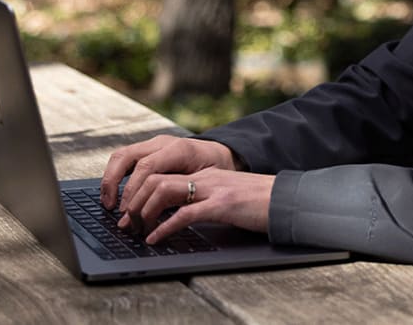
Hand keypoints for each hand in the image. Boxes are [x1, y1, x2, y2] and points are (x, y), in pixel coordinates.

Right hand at [100, 134, 236, 210]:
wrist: (222, 155)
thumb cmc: (217, 170)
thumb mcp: (207, 183)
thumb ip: (183, 194)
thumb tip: (161, 215)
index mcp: (179, 149)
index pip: (146, 166)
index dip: (132, 190)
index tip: (127, 211)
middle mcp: (163, 142)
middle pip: (126, 156)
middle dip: (113, 183)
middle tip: (111, 208)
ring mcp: (154, 143)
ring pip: (121, 155)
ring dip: (110, 178)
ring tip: (108, 202)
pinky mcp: (149, 149)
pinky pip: (125, 158)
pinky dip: (115, 175)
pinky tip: (114, 193)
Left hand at [116, 167, 275, 242]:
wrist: (287, 199)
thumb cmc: (260, 202)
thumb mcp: (228, 196)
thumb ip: (207, 200)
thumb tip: (182, 215)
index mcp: (207, 175)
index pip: (163, 175)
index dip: (140, 192)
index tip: (130, 212)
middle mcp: (206, 178)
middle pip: (156, 179)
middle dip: (134, 201)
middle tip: (126, 223)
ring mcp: (213, 190)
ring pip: (164, 191)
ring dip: (144, 211)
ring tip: (137, 229)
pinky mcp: (222, 205)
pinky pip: (185, 214)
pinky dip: (165, 227)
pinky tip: (156, 238)